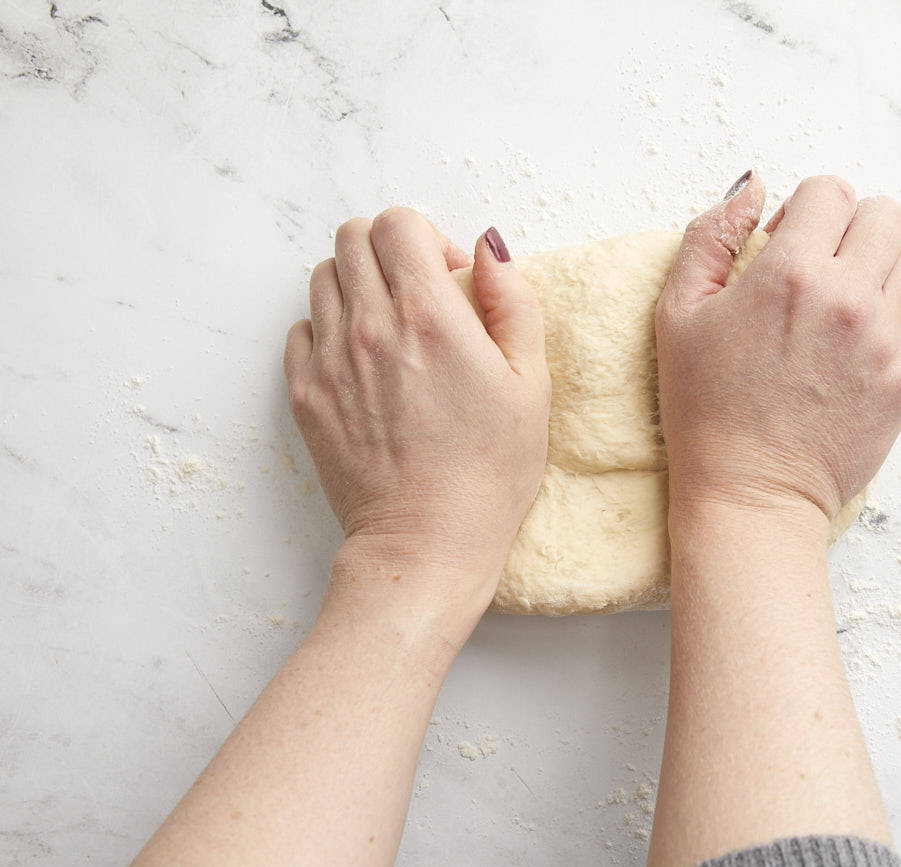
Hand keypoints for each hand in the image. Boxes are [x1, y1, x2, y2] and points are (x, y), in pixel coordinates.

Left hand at [284, 210, 549, 591]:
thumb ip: (513, 302)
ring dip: (357, 284)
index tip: (449, 277)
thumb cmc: (489, 471)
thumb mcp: (531, 383)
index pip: (399, 222)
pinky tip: (362, 362)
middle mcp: (369, 326)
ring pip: (323, 276)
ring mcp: (329, 360)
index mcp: (429, 316)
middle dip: (389, 250)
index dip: (428, 238)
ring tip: (389, 328)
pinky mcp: (306, 394)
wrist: (426, 542)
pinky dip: (328, 328)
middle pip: (353, 236)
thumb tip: (489, 247)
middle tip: (418, 294)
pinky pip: (302, 329)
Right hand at [655, 172, 900, 521]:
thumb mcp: (677, 315)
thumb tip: (752, 186)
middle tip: (822, 268)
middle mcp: (847, 297)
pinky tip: (864, 341)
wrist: (752, 495)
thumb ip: (711, 236)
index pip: (831, 190)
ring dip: (882, 265)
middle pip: (885, 213)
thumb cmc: (705, 409)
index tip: (788, 244)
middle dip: (851, 228)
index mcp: (789, 273)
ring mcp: (886, 338)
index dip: (806, 210)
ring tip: (847, 303)